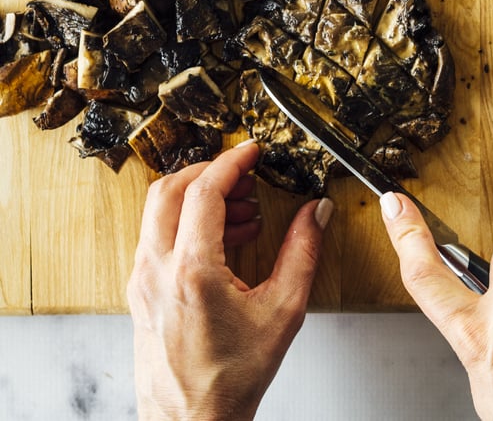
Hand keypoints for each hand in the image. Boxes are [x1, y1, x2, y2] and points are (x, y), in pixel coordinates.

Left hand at [128, 140, 332, 420]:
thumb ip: (303, 252)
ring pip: (158, 210)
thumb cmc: (231, 379)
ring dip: (198, 196)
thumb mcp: (283, 312)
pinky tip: (225, 240)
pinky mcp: (140, 291)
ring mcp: (142, 280)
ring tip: (243, 211)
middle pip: (170, 189)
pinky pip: (158, 235)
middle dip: (209, 171)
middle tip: (245, 175)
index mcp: (192, 271)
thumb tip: (317, 212)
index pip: (205, 191)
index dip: (232, 162)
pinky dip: (188, 222)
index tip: (252, 150)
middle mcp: (157, 270)